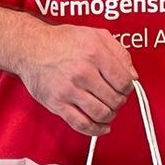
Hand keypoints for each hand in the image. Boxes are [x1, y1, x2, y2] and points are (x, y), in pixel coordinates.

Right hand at [19, 24, 136, 134]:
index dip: (128, 88)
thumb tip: (133, 75)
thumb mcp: (96, 34)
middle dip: (119, 101)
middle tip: (115, 98)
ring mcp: (69, 90)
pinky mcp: (57, 104)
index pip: (124, 81)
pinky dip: (95, 130)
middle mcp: (83, 72)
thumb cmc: (62, 40)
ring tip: (107, 109)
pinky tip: (102, 127)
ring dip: (110, 115)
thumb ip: (119, 52)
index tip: (124, 88)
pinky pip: (81, 124)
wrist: (31, 47)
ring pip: (101, 113)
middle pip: (115, 99)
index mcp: (95, 53)